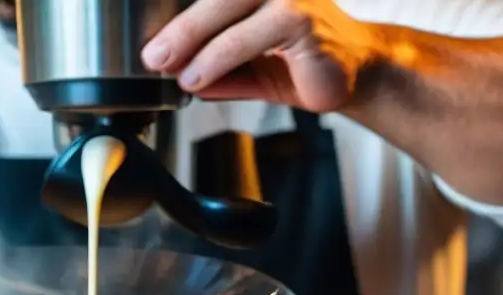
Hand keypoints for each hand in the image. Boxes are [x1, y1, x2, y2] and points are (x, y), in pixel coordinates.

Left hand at [141, 0, 382, 112]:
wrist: (353, 74)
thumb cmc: (297, 60)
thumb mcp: (242, 66)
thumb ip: (210, 65)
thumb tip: (169, 72)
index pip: (208, 2)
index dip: (179, 18)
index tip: (149, 45)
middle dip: (176, 29)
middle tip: (150, 56)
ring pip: (226, 13)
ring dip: (192, 42)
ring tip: (170, 71)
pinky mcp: (301, 19)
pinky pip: (248, 38)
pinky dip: (218, 59)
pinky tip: (198, 79)